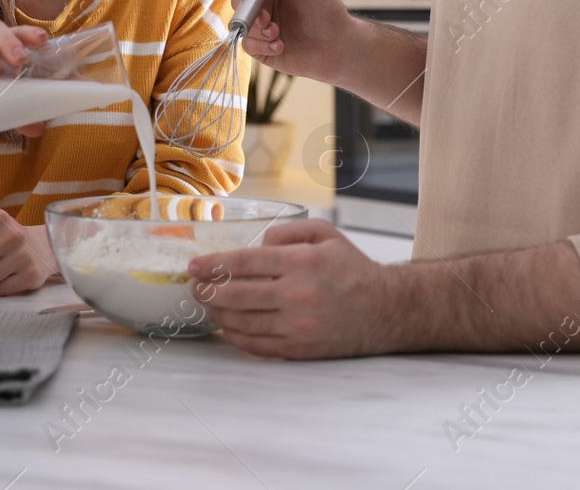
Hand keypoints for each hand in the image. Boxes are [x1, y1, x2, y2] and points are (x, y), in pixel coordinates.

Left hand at [187, 219, 398, 358]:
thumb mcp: (325, 234)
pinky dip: (236, 336)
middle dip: (207, 291)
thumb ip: (288, 231)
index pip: (244, 263)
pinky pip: (257, 345)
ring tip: (207, 305)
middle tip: (194, 287)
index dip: (213, 265)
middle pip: (236, 295)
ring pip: (242, 322)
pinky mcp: (300, 348)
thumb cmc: (352, 269)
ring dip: (218, 314)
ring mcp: (298, 325)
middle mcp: (297, 294)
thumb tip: (256, 245)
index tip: (194, 266)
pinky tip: (227, 327)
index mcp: (301, 262)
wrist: (385, 309)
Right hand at [232, 0, 352, 84]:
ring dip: (256, 30)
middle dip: (248, 10)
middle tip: (265, 18)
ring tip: (277, 34)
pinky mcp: (262, 47)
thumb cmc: (329, 13)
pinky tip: (280, 46)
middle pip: (239, 1)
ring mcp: (262, 26)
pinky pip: (248, 45)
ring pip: (241, 24)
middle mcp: (266, 4)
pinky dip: (262, 46)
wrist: (338, 48)